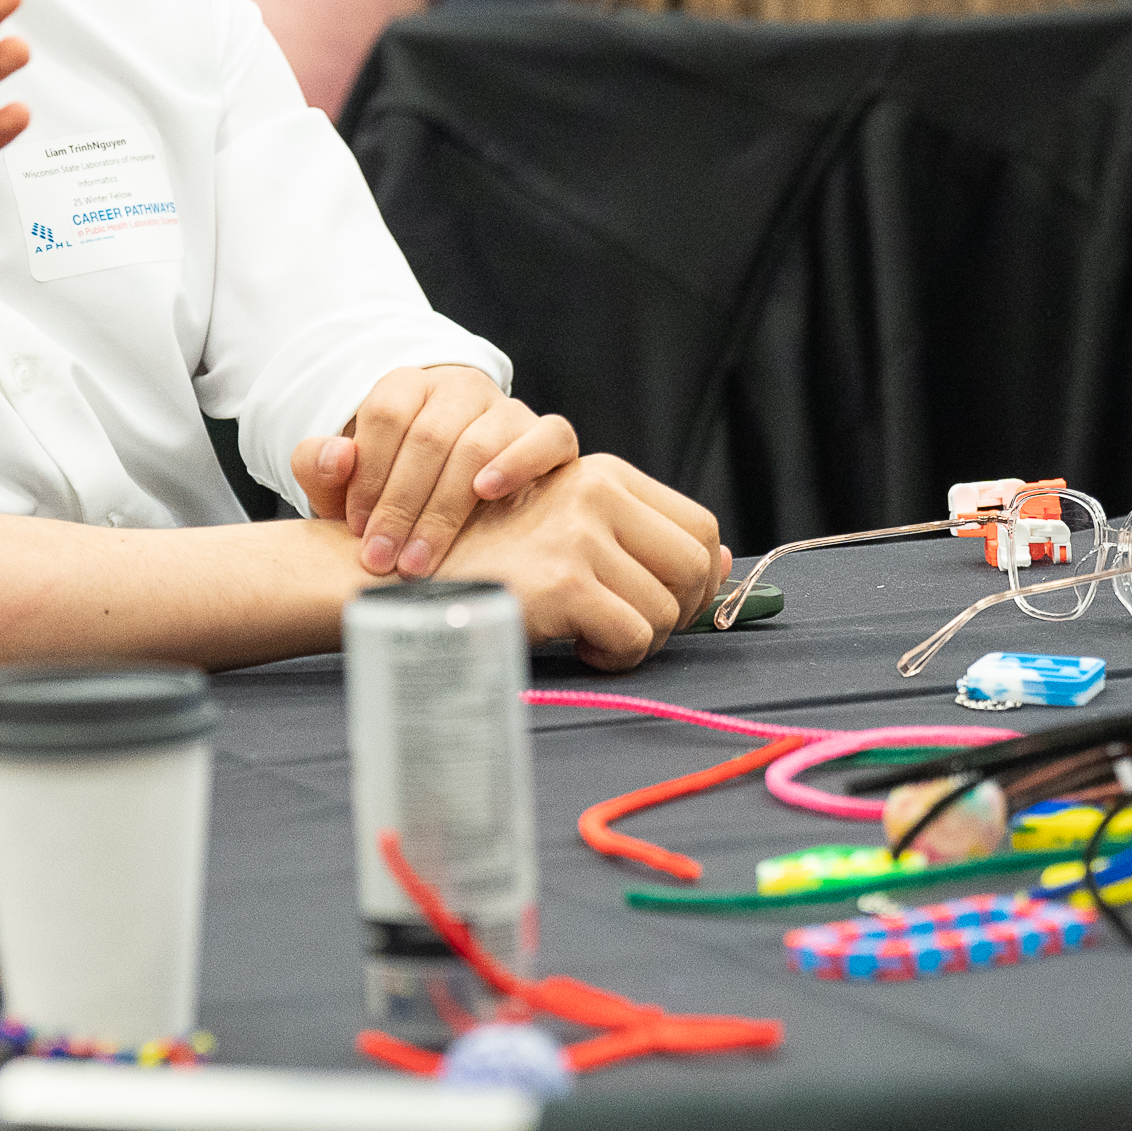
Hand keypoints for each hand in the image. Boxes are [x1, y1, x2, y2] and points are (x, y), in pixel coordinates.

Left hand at [294, 366, 578, 578]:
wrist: (446, 490)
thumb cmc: (390, 487)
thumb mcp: (343, 481)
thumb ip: (319, 465)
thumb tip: (338, 456)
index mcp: (407, 386)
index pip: (386, 415)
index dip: (368, 475)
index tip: (356, 527)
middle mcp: (459, 388)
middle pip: (430, 436)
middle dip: (402, 506)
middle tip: (384, 559)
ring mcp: (507, 408)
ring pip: (480, 443)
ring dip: (446, 507)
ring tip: (423, 555)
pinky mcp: (549, 435)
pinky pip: (549, 436)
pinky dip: (520, 462)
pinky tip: (488, 493)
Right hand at [431, 454, 728, 671]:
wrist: (408, 579)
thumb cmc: (489, 562)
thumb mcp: (567, 530)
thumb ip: (640, 539)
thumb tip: (723, 563)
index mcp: (602, 472)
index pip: (698, 526)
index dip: (699, 576)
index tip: (668, 604)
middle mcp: (597, 490)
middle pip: (694, 564)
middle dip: (680, 611)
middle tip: (635, 629)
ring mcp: (581, 533)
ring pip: (666, 610)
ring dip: (637, 640)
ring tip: (589, 634)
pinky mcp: (566, 580)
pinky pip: (634, 638)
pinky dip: (613, 657)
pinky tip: (574, 644)